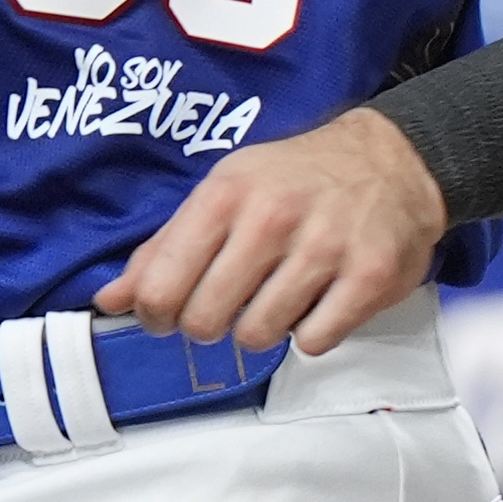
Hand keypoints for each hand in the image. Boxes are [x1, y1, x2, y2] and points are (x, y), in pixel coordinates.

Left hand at [99, 108, 446, 354]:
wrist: (392, 160)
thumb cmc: (297, 179)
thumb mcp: (224, 192)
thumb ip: (164, 249)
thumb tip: (110, 299)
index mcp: (226, 195)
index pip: (161, 285)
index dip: (155, 314)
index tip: (166, 314)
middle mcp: (273, 218)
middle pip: (205, 319)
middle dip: (208, 325)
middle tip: (227, 307)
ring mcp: (324, 248)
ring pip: (258, 335)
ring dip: (262, 329)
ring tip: (277, 296)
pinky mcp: (368, 277)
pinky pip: (315, 341)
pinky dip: (311, 334)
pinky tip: (316, 303)